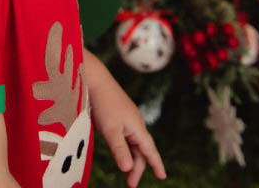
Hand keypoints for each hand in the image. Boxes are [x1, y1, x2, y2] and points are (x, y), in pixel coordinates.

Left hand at [84, 49, 166, 185]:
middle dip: (137, 168)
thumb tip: (128, 169)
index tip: (163, 177)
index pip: (150, 151)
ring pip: (132, 145)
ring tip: (126, 174)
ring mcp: (127, 121)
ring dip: (130, 160)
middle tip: (130, 184)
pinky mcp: (117, 118)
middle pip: (140, 151)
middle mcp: (135, 125)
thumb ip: (120, 150)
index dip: (156, 164)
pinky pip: (125, 138)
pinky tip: (120, 154)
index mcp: (138, 128)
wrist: (95, 80)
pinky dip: (124, 150)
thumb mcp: (111, 130)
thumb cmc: (104, 104)